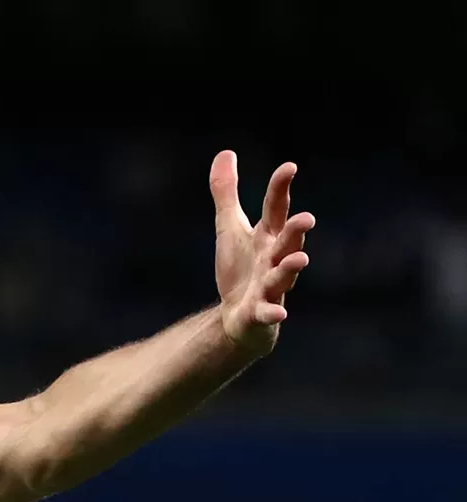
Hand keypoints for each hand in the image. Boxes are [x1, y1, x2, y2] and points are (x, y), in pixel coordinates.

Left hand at [208, 150, 315, 356]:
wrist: (239, 317)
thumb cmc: (240, 269)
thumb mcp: (229, 228)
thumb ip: (227, 193)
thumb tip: (225, 153)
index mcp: (267, 237)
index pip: (276, 208)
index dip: (281, 189)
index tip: (289, 167)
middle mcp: (274, 259)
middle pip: (288, 241)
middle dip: (296, 230)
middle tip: (306, 218)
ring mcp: (270, 286)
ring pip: (284, 275)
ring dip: (291, 267)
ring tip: (299, 258)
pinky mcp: (261, 311)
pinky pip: (268, 311)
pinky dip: (273, 312)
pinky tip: (278, 312)